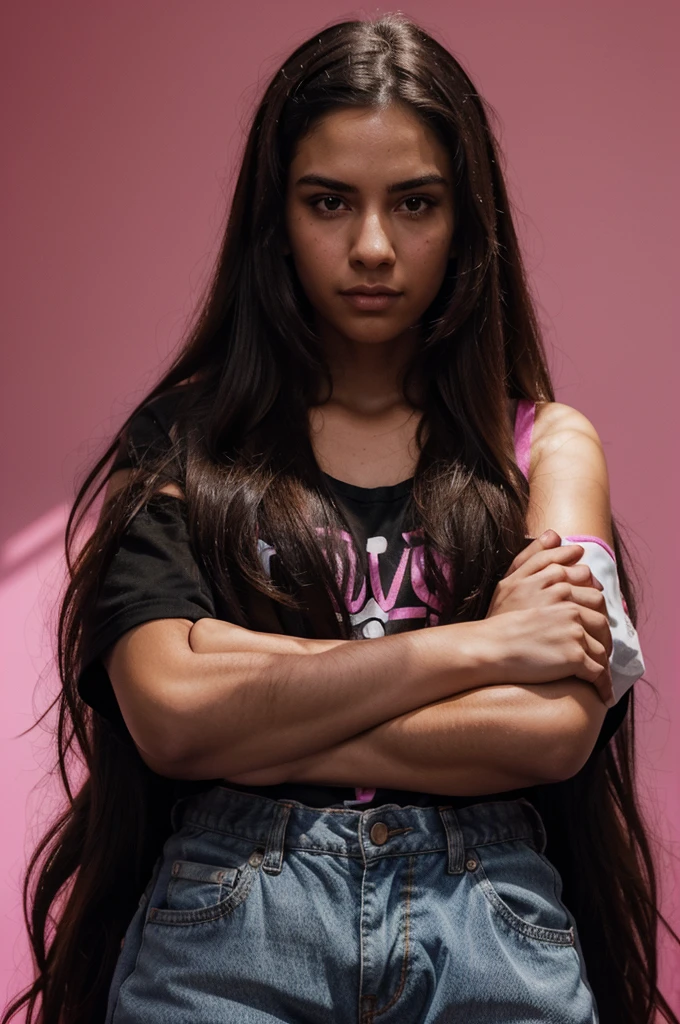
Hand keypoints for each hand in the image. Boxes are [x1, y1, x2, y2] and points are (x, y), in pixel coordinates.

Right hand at [482, 531, 613, 706]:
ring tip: (597, 666)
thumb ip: (535, 556)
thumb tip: (555, 534)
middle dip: (602, 630)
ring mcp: (573, 629)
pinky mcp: (574, 656)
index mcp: (555, 583)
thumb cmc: (497, 618)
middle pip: (601, 613)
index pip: (589, 586)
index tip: (586, 616)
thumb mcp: (512, 580)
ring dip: (604, 655)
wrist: (489, 649)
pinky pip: (598, 671)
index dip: (590, 602)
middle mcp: (567, 601)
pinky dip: (601, 683)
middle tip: (597, 643)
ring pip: (603, 642)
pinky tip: (598, 689)